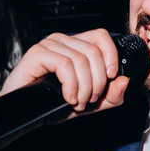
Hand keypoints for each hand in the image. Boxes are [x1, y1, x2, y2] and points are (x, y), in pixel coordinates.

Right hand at [0, 29, 129, 118]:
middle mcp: (63, 40)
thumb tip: (124, 80)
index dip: (111, 55)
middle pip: (94, 51)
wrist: (25, 114)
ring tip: (77, 101)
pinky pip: (64, 64)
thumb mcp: (91, 104)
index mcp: (76, 46)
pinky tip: (67, 97)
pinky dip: (71, 85)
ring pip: (81, 60)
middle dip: (97, 81)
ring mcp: (49, 44)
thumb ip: (111, 96)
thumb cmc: (54, 105)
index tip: (110, 77)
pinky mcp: (38, 53)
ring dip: (84, 87)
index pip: (102, 36)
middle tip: (89, 100)